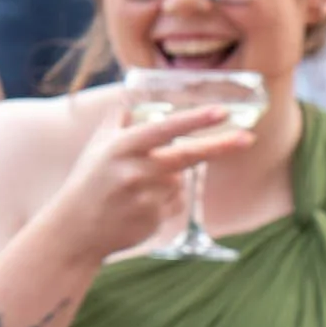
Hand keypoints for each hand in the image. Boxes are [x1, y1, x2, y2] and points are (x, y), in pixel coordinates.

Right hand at [48, 104, 248, 264]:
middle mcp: (137, 170)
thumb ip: (119, 120)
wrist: (76, 230)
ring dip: (168, 180)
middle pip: (188, 155)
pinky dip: (165, 201)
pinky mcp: (156, 219)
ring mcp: (148, 197)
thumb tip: (133, 95)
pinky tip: (138, 207)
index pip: (166, 129)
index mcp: (124, 147)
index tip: (221, 112)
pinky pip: (175, 203)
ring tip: (135, 191)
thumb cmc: (88, 182)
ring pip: (180, 180)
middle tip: (248, 138)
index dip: (195, 120)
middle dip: (222, 145)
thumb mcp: (98, 146)